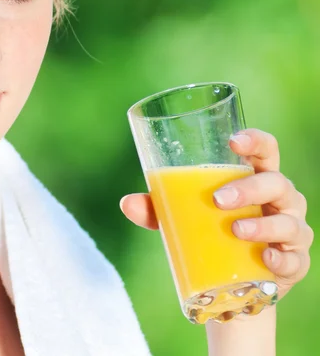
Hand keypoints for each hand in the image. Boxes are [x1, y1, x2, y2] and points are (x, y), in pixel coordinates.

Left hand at [120, 128, 312, 300]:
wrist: (232, 282)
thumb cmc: (211, 231)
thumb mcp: (182, 216)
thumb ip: (157, 208)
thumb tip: (126, 203)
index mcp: (255, 177)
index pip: (266, 150)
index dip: (255, 140)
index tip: (233, 140)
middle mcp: (279, 200)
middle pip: (276, 182)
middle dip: (249, 188)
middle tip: (218, 199)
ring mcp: (291, 230)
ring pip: (288, 221)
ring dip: (262, 224)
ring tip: (236, 228)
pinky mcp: (294, 262)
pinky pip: (295, 259)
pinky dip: (282, 258)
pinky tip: (266, 258)